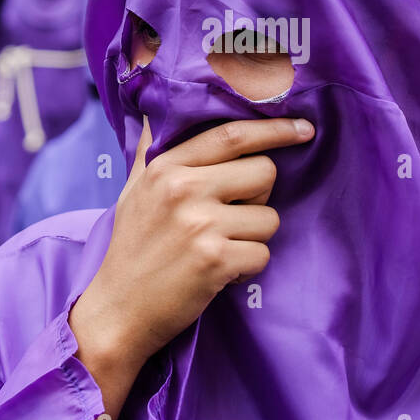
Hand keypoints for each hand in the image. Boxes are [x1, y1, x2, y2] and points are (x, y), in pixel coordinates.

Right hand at [68, 115, 313, 419]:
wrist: (117, 311)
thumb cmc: (131, 248)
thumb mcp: (135, 189)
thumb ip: (152, 149)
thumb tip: (157, 108)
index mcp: (166, 167)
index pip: (232, 135)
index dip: (274, 129)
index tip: (303, 129)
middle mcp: (183, 189)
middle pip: (264, 172)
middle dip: (258, 198)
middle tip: (229, 219)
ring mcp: (200, 225)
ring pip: (270, 218)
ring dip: (253, 238)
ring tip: (219, 249)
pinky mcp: (215, 260)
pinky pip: (262, 254)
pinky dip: (247, 269)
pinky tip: (218, 274)